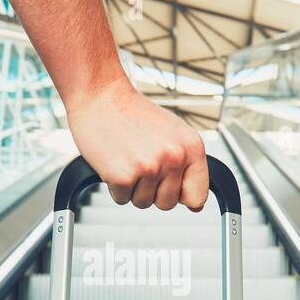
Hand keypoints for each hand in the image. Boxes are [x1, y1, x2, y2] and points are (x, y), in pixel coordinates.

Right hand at [66, 77, 208, 210]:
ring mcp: (149, 167)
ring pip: (143, 203)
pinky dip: (114, 186)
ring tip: (128, 158)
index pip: (198, 195)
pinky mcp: (123, 176)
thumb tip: (196, 203)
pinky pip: (122, 199)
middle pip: (168, 204)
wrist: (101, 96)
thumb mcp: (173, 133)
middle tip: (141, 163)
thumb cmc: (132, 113)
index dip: (182, 195)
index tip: (171, 187)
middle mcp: (174, 157)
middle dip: (152, 191)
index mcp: (191, 147)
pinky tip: (115, 162)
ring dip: (132, 187)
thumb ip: (187, 165)